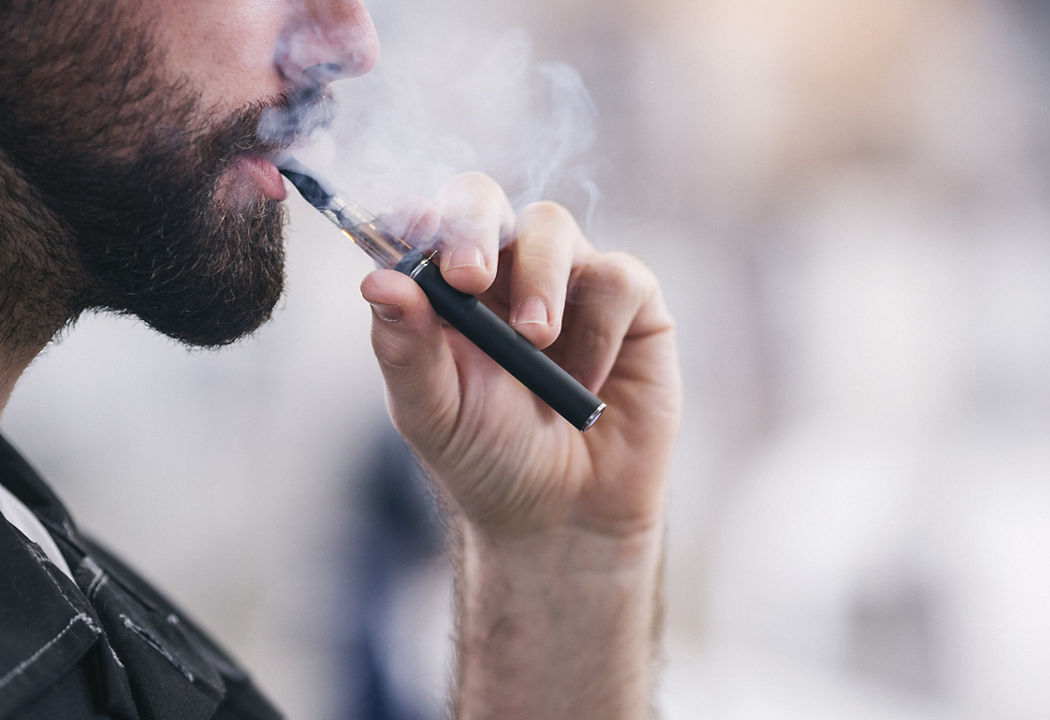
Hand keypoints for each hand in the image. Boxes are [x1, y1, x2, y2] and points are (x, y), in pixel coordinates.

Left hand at [358, 171, 681, 543]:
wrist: (566, 517)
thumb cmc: (490, 462)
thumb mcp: (434, 413)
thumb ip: (407, 349)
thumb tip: (376, 280)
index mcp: (444, 290)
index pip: (424, 223)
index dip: (418, 215)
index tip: (411, 230)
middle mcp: (504, 271)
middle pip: (483, 199)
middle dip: (473, 225)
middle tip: (468, 276)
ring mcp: (568, 281)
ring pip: (552, 225)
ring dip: (539, 279)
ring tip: (536, 342)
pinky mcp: (631, 304)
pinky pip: (618, 277)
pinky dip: (600, 328)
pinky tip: (586, 381)